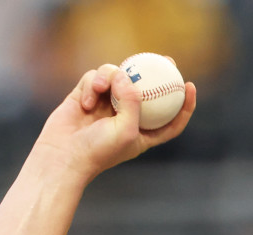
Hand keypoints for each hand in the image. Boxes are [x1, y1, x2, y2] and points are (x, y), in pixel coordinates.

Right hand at [34, 60, 197, 181]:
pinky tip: (85, 103)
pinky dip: (91, 86)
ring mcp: (107, 104)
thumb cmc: (99, 151)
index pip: (170, 118)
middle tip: (166, 60)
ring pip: (118, 77)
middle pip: (147, 90)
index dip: (183, 103)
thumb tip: (127, 75)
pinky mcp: (88, 95)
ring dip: (110, 78)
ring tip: (101, 88)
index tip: (190, 85)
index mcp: (143, 132)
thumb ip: (132, 102)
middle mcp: (127, 117)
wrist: (62, 155)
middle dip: (158, 73)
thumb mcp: (126, 130)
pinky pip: (95, 78)